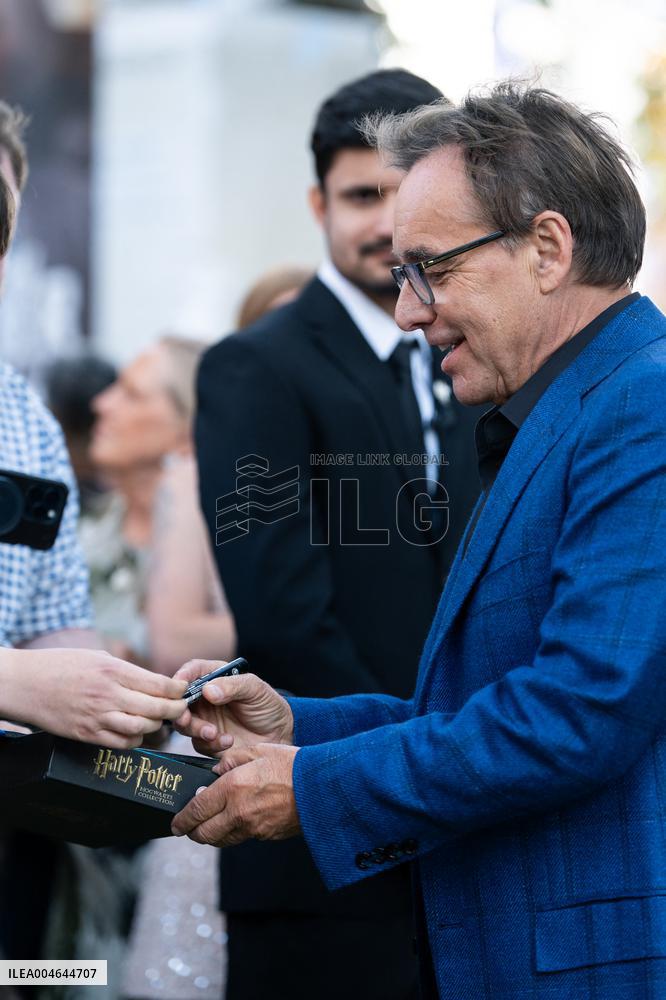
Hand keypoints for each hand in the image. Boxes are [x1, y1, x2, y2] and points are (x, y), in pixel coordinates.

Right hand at [3, 648, 187, 747]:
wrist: (25, 684)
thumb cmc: (61, 665)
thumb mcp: (97, 656)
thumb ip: (125, 670)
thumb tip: (152, 681)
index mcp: (113, 670)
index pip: (159, 684)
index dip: (177, 690)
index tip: (183, 690)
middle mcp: (109, 694)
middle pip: (156, 709)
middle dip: (175, 710)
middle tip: (180, 709)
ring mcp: (97, 717)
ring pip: (142, 729)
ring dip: (155, 726)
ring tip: (157, 720)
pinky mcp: (87, 734)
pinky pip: (121, 744)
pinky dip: (135, 740)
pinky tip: (135, 732)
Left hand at [171, 743, 299, 844]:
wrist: (322, 787)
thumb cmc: (292, 764)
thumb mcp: (259, 750)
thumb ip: (232, 760)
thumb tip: (215, 771)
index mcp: (233, 788)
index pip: (197, 810)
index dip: (182, 819)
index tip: (175, 823)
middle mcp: (239, 812)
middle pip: (204, 834)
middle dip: (192, 832)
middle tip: (188, 826)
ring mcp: (253, 828)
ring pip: (221, 840)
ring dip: (212, 834)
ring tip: (211, 824)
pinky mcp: (266, 836)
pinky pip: (242, 837)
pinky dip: (234, 832)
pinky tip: (238, 819)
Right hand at [173, 662, 293, 755]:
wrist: (279, 736)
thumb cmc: (268, 706)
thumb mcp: (255, 690)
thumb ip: (233, 686)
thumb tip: (208, 690)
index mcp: (216, 678)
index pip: (193, 671)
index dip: (182, 676)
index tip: (180, 685)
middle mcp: (206, 698)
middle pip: (181, 700)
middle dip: (180, 710)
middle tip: (186, 719)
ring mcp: (206, 720)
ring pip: (184, 724)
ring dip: (195, 729)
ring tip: (213, 733)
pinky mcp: (209, 741)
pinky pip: (198, 743)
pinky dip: (210, 744)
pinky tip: (228, 742)